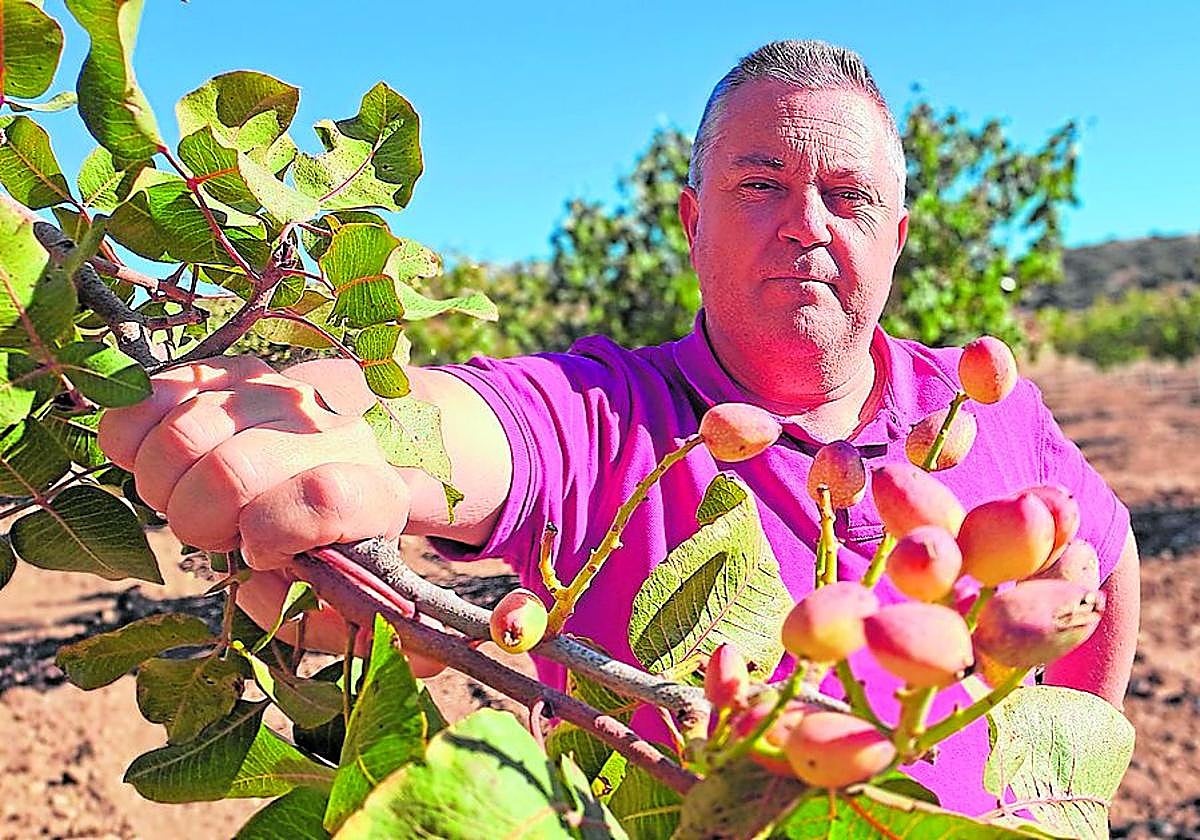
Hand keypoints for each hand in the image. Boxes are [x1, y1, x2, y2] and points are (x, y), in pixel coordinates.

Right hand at [98, 355, 410, 646]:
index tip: (262, 552)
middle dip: (200, 520)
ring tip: (192, 496)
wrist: (339, 465)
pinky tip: (156, 460)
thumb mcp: (329, 596)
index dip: (272, 536)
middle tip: (216, 531)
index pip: (321, 498)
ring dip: (164, 483)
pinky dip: (134, 434)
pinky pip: (154, 392)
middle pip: (230, 471)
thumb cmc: (322, 547)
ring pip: (183, 431)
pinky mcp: (232, 369)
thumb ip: (312, 617)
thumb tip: (306, 609)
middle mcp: (333, 431)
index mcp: (372, 493)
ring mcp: (281, 391)